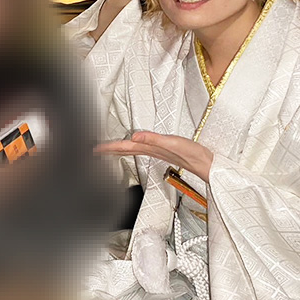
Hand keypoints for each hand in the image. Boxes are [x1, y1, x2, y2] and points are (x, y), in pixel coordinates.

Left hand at [95, 131, 213, 182]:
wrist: (205, 163)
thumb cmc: (191, 154)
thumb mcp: (171, 143)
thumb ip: (153, 139)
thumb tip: (135, 135)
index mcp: (149, 148)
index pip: (124, 147)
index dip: (109, 147)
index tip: (95, 149)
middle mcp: (149, 150)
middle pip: (124, 150)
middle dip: (109, 150)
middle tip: (95, 150)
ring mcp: (155, 151)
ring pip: (131, 150)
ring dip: (119, 149)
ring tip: (108, 149)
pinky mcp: (162, 150)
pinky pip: (141, 148)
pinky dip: (132, 147)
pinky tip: (134, 146)